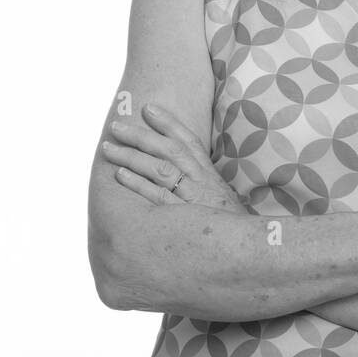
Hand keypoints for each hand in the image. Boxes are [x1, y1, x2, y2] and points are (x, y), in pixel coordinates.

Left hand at [101, 103, 247, 213]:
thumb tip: (182, 173)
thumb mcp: (220, 199)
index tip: (149, 108)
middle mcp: (202, 181)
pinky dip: (137, 184)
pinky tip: (119, 174)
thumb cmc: (230, 227)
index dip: (168, 122)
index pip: (189, 141)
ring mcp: (193, 198)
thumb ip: (202, 185)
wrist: (249, 248)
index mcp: (210, 175)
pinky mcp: (184, 217)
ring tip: (108, 148)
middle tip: (116, 126)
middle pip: (169, 150)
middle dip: (141, 135)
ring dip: (131, 156)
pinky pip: (157, 196)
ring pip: (160, 169)